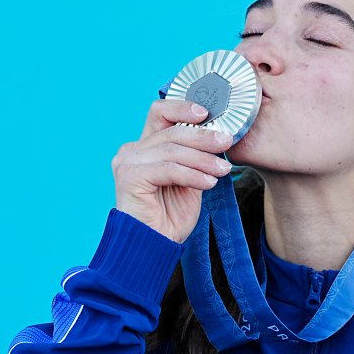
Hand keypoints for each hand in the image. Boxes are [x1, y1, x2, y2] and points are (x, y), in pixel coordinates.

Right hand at [112, 100, 232, 242]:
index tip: (208, 113)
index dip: (183, 107)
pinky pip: (169, 169)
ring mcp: (128, 162)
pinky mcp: (129, 177)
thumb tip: (219, 137)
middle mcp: (132, 150)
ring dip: (203, 160)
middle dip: (203, 136)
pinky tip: (209, 184)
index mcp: (145, 147)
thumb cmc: (170, 217)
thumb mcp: (189, 180)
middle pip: (171, 130)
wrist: (153, 246)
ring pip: (173, 150)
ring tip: (223, 171)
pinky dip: (193, 175)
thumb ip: (196, 158)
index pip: (161, 113)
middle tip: (226, 142)